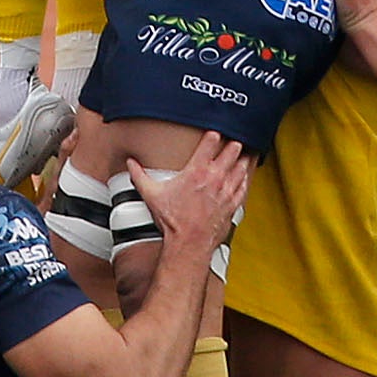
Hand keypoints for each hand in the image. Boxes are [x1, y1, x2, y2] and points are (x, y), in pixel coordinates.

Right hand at [128, 137, 251, 254]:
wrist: (188, 243)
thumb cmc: (172, 220)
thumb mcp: (151, 194)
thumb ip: (139, 176)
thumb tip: (131, 163)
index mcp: (196, 171)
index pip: (210, 142)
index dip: (213, 134)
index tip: (214, 132)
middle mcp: (214, 178)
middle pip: (231, 151)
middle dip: (233, 144)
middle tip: (233, 140)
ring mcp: (226, 191)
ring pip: (241, 167)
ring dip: (243, 159)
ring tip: (243, 153)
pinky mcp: (232, 204)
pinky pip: (243, 187)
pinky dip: (245, 179)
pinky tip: (244, 176)